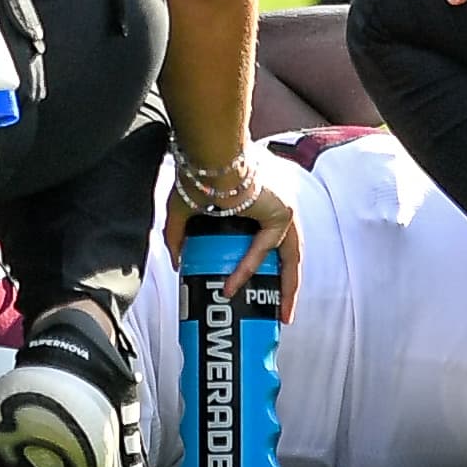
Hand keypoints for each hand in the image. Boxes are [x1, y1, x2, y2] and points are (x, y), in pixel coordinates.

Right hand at [162, 156, 302, 323]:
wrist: (210, 152)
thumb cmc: (198, 170)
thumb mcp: (184, 207)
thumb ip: (179, 235)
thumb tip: (176, 261)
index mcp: (260, 194)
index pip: (268, 231)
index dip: (263, 257)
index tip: (258, 279)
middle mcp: (278, 199)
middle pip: (288, 249)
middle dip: (287, 282)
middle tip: (282, 311)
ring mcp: (284, 204)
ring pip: (290, 254)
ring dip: (288, 286)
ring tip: (282, 314)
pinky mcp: (283, 210)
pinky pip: (268, 248)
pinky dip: (249, 266)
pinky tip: (232, 283)